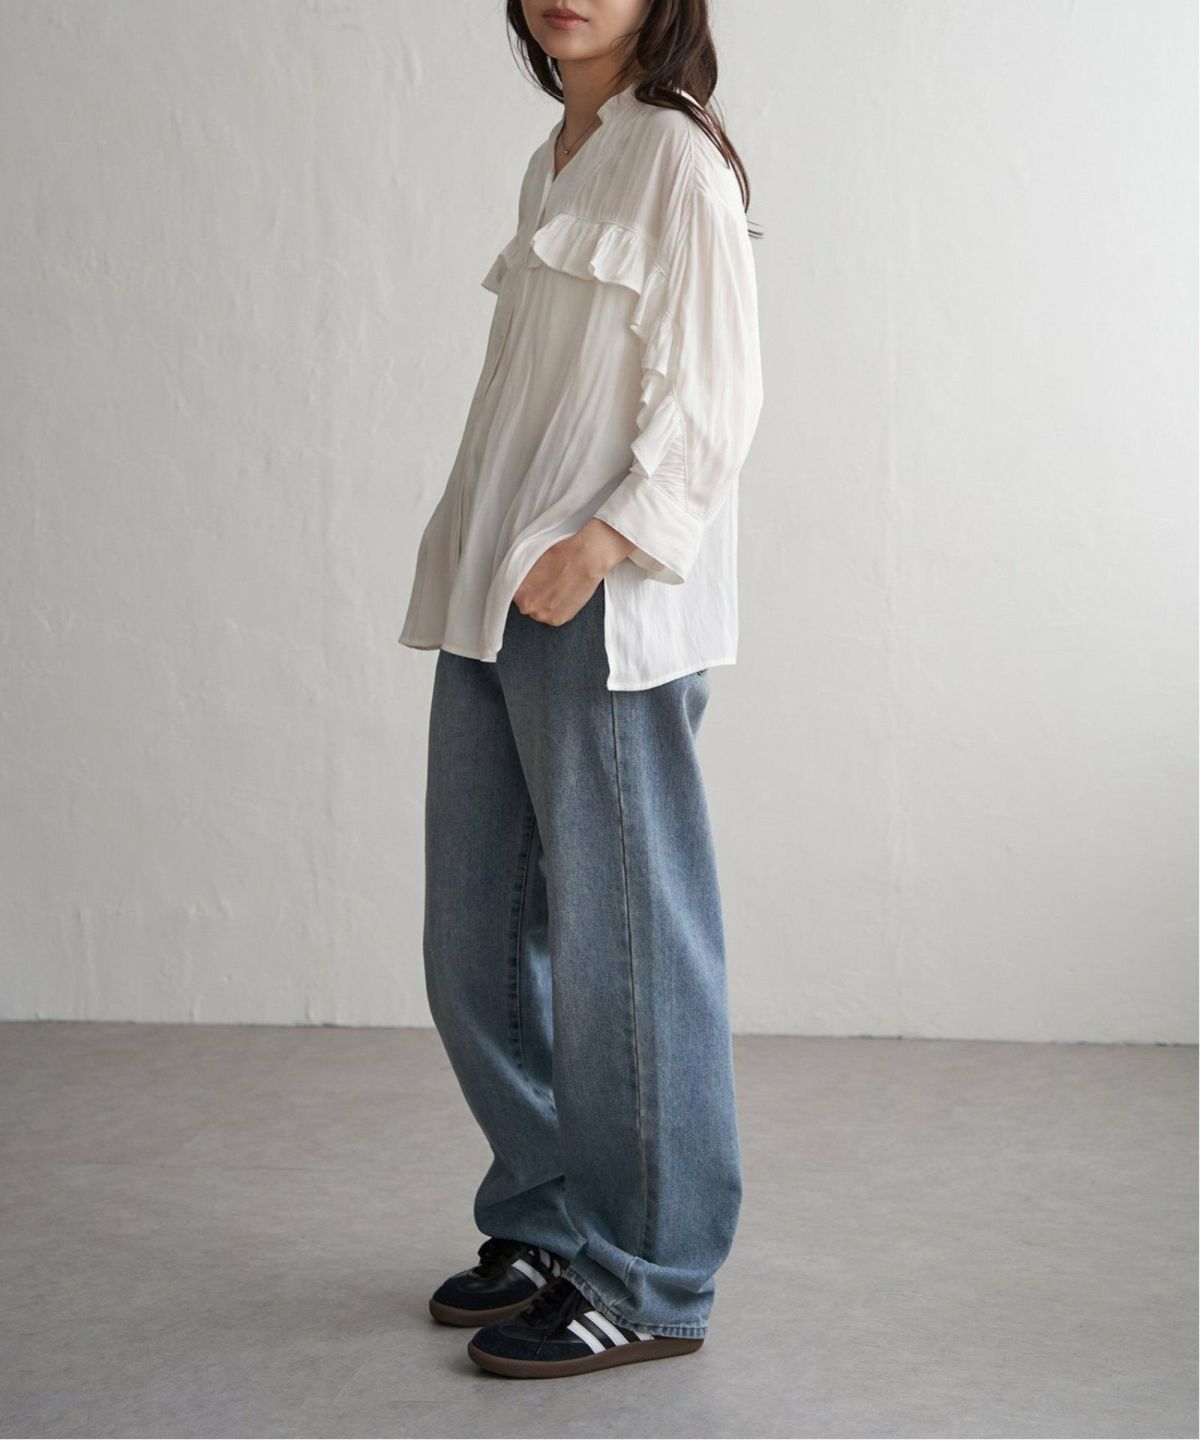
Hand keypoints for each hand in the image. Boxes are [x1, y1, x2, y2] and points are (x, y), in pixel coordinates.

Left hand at [513, 520, 636, 626]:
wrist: (586, 559)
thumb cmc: (561, 555)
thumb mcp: (532, 562)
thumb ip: (524, 577)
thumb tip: (522, 581)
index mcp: (520, 593)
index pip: (516, 596)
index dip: (526, 589)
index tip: (534, 585)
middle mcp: (530, 608)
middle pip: (528, 605)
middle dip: (535, 597)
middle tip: (547, 585)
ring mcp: (545, 615)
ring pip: (541, 612)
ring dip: (546, 604)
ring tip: (557, 589)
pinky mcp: (560, 619)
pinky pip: (554, 616)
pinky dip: (558, 608)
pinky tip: (564, 594)